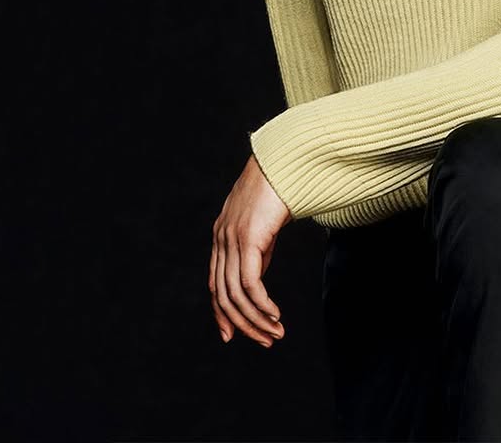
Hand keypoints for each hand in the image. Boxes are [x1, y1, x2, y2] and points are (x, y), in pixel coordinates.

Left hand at [209, 154, 292, 347]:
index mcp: (222, 236)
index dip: (222, 313)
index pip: (215, 285)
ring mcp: (232, 239)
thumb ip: (257, 248)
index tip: (233, 334)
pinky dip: (261, 305)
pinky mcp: (248, 238)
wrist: (285, 160)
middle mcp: (222, 239)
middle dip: (243, 324)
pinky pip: (250, 283)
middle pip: (224, 296)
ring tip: (276, 333)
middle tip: (264, 341)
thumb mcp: (263, 223)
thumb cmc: (280, 186)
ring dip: (257, 319)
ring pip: (237, 294)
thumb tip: (256, 277)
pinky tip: (275, 315)